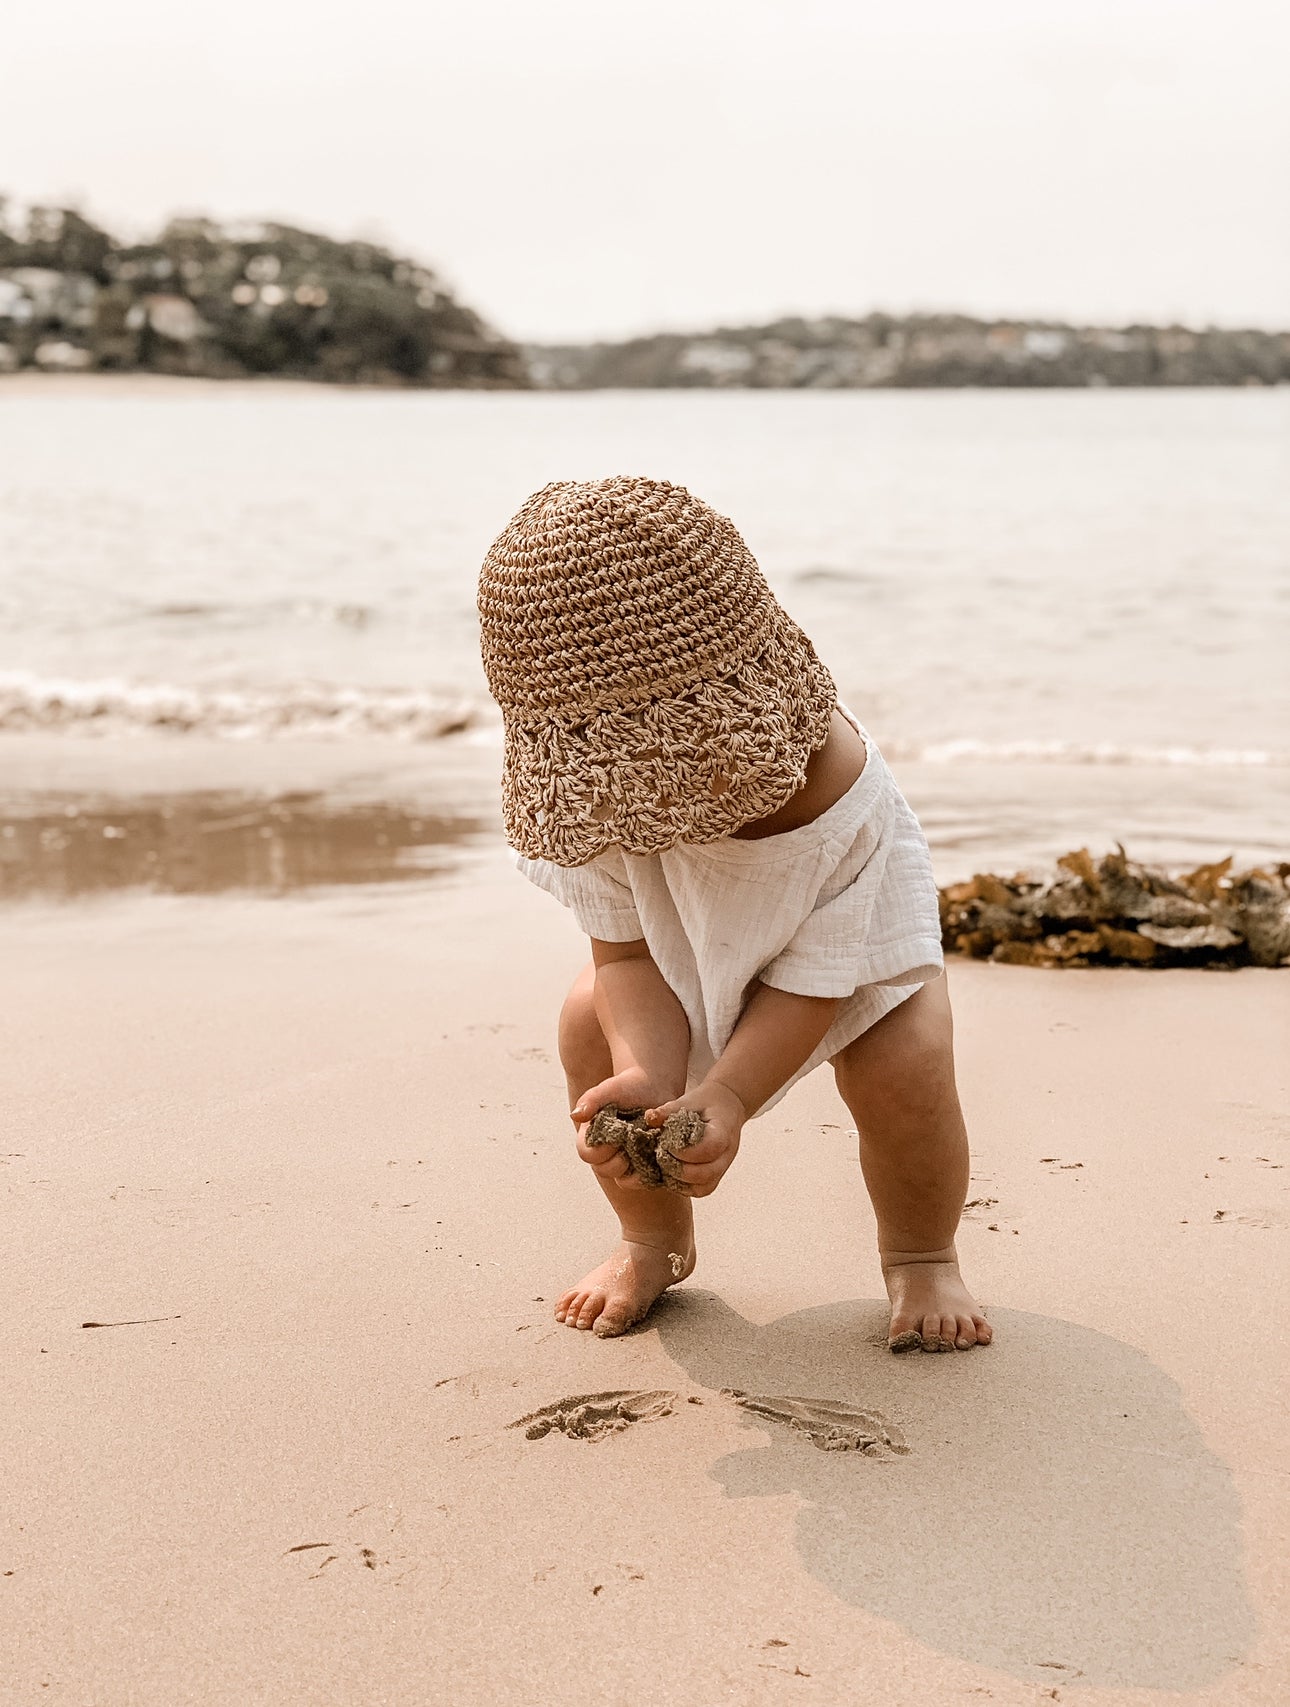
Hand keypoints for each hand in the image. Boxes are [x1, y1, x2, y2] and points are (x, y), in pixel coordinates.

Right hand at [571, 1068, 684, 1190]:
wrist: (654, 1087)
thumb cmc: (627, 1086)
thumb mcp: (608, 1090)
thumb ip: (590, 1100)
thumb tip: (575, 1115)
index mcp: (592, 1136)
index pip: (587, 1155)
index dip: (600, 1150)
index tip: (616, 1136)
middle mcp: (606, 1152)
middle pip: (604, 1171)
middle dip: (618, 1159)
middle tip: (633, 1141)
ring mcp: (626, 1161)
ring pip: (623, 1181)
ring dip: (634, 1168)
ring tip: (646, 1146)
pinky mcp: (645, 1165)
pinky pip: (645, 1179)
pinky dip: (650, 1172)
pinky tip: (656, 1155)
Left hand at [643, 1080, 746, 1197]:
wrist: (727, 1106)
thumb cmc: (706, 1102)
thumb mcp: (688, 1100)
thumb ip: (669, 1110)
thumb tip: (649, 1118)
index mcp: (723, 1131)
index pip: (710, 1149)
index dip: (686, 1151)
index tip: (667, 1144)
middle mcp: (727, 1153)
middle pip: (707, 1173)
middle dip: (679, 1169)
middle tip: (662, 1157)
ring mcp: (724, 1166)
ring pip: (705, 1187)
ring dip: (681, 1181)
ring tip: (665, 1167)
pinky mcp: (717, 1175)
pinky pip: (702, 1190)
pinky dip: (685, 1187)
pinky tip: (671, 1174)